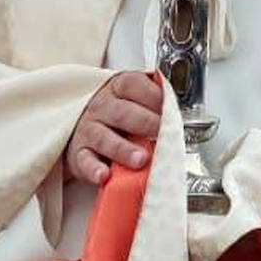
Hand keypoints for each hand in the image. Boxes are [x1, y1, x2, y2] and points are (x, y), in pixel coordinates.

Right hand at [64, 71, 163, 185]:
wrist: (82, 128)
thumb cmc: (118, 116)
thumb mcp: (134, 100)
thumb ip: (155, 104)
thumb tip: (181, 117)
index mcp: (118, 88)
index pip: (135, 85)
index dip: (154, 97)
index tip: (170, 111)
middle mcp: (102, 107)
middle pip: (123, 113)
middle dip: (146, 123)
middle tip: (162, 134)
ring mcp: (89, 130)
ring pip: (104, 138)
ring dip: (124, 149)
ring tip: (140, 160)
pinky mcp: (79, 154)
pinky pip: (85, 161)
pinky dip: (94, 169)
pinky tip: (105, 176)